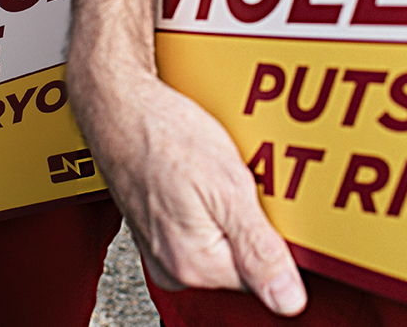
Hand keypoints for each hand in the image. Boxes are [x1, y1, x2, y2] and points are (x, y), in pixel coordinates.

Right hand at [68, 67, 307, 316]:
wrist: (118, 106)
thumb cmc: (163, 136)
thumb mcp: (228, 188)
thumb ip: (260, 250)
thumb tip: (287, 299)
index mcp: (194, 265)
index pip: (265, 276)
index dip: (277, 235)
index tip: (269, 202)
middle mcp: (174, 267)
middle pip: (243, 261)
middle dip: (254, 222)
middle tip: (241, 181)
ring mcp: (162, 250)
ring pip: (223, 242)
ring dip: (232, 212)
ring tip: (219, 174)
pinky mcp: (158, 231)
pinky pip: (202, 229)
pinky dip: (211, 205)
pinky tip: (205, 176)